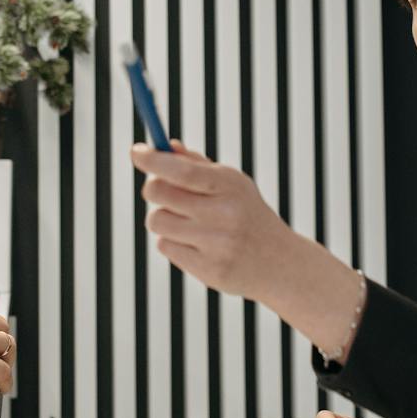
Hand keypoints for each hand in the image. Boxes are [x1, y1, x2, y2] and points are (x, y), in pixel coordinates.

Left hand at [132, 140, 296, 302]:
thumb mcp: (232, 185)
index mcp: (230, 186)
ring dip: (163, 218)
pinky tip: (196, 245)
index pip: (182, 170)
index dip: (153, 160)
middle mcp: (224, 215)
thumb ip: (196, 165)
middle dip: (153, 188)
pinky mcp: (208, 270)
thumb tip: (163, 147)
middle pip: (159, 193)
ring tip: (185, 222)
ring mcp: (216, 245)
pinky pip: (165, 246)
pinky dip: (173, 242)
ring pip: (156, 221)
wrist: (280, 262)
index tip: (136, 152)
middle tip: (160, 188)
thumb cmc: (247, 215)